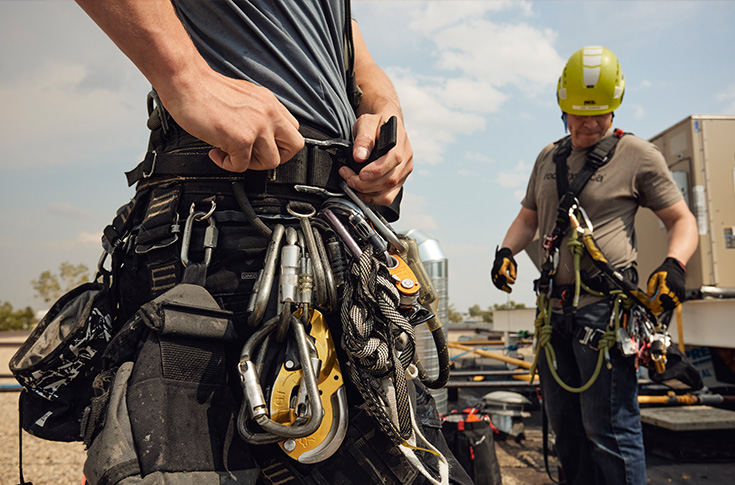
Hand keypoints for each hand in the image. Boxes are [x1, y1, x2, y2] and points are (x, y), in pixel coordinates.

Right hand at [158, 68, 304, 172]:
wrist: (185, 81)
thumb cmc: (206, 88)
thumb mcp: (245, 96)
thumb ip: (258, 113)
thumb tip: (260, 134)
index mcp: (270, 103)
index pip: (293, 130)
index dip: (280, 143)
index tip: (263, 146)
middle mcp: (268, 113)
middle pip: (294, 146)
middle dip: (276, 157)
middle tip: (255, 156)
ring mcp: (256, 127)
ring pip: (271, 161)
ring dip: (251, 164)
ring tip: (233, 154)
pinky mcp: (240, 139)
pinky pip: (242, 166)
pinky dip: (227, 164)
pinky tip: (216, 153)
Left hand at [339, 113, 412, 204]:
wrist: (385, 123)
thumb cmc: (376, 123)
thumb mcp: (366, 122)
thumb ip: (363, 138)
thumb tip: (359, 156)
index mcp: (401, 142)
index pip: (394, 160)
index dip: (376, 171)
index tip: (359, 174)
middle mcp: (406, 159)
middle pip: (390, 180)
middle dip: (365, 184)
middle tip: (347, 177)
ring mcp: (404, 172)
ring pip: (388, 193)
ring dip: (366, 193)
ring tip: (351, 183)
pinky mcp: (399, 181)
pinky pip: (387, 197)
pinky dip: (371, 197)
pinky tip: (359, 189)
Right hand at [492, 247, 516, 292]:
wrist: (501, 256)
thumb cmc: (509, 261)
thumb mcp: (513, 264)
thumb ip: (513, 271)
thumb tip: (513, 279)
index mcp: (500, 265)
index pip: (502, 274)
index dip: (507, 279)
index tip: (513, 282)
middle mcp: (495, 269)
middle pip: (498, 279)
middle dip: (504, 286)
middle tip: (510, 291)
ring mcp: (493, 272)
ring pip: (495, 282)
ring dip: (502, 288)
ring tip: (509, 290)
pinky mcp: (492, 275)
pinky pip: (495, 282)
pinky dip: (499, 286)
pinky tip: (504, 289)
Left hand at [647, 257, 685, 312]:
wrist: (675, 268)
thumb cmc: (664, 272)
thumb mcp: (653, 277)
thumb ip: (650, 287)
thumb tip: (650, 296)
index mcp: (666, 284)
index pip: (660, 298)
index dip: (655, 304)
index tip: (651, 307)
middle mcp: (674, 289)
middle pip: (667, 302)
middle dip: (659, 308)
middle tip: (654, 310)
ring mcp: (679, 292)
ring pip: (673, 304)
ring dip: (665, 308)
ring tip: (659, 310)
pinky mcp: (682, 293)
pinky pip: (677, 303)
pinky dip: (671, 306)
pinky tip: (666, 307)